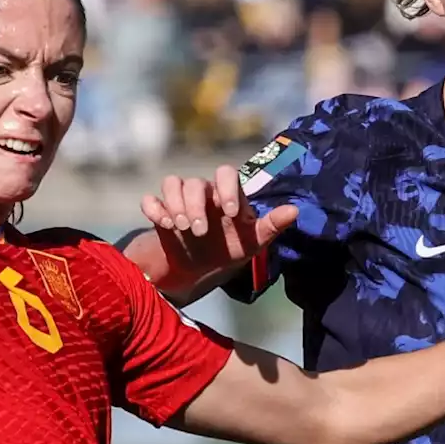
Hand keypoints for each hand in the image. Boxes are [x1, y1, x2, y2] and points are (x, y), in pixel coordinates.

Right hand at [141, 166, 298, 286]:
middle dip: (196, 206)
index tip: (229, 212)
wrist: (197, 270)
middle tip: (200, 231)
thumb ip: (271, 226)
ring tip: (181, 228)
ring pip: (172, 183)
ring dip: (175, 204)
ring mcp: (179, 202)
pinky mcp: (159, 213)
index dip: (227, 188)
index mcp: (226, 195)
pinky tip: (163, 225)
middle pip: (195, 183)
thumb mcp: (252, 243)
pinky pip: (150, 200)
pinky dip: (154, 209)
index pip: (226, 173)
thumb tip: (294, 210)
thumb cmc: (229, 250)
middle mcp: (202, 194)